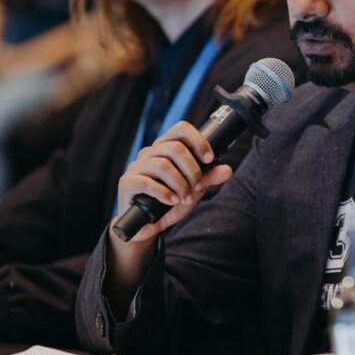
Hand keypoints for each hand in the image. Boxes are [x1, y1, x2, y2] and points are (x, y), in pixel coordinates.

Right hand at [112, 121, 232, 243]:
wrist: (147, 224)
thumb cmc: (170, 201)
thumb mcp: (194, 188)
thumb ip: (209, 177)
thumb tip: (228, 170)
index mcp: (166, 147)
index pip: (180, 129)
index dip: (197, 140)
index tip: (209, 158)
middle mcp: (150, 152)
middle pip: (175, 148)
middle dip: (192, 170)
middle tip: (197, 187)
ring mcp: (137, 166)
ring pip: (162, 165)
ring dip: (180, 184)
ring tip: (185, 198)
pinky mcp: (127, 182)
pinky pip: (146, 182)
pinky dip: (164, 193)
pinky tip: (172, 201)